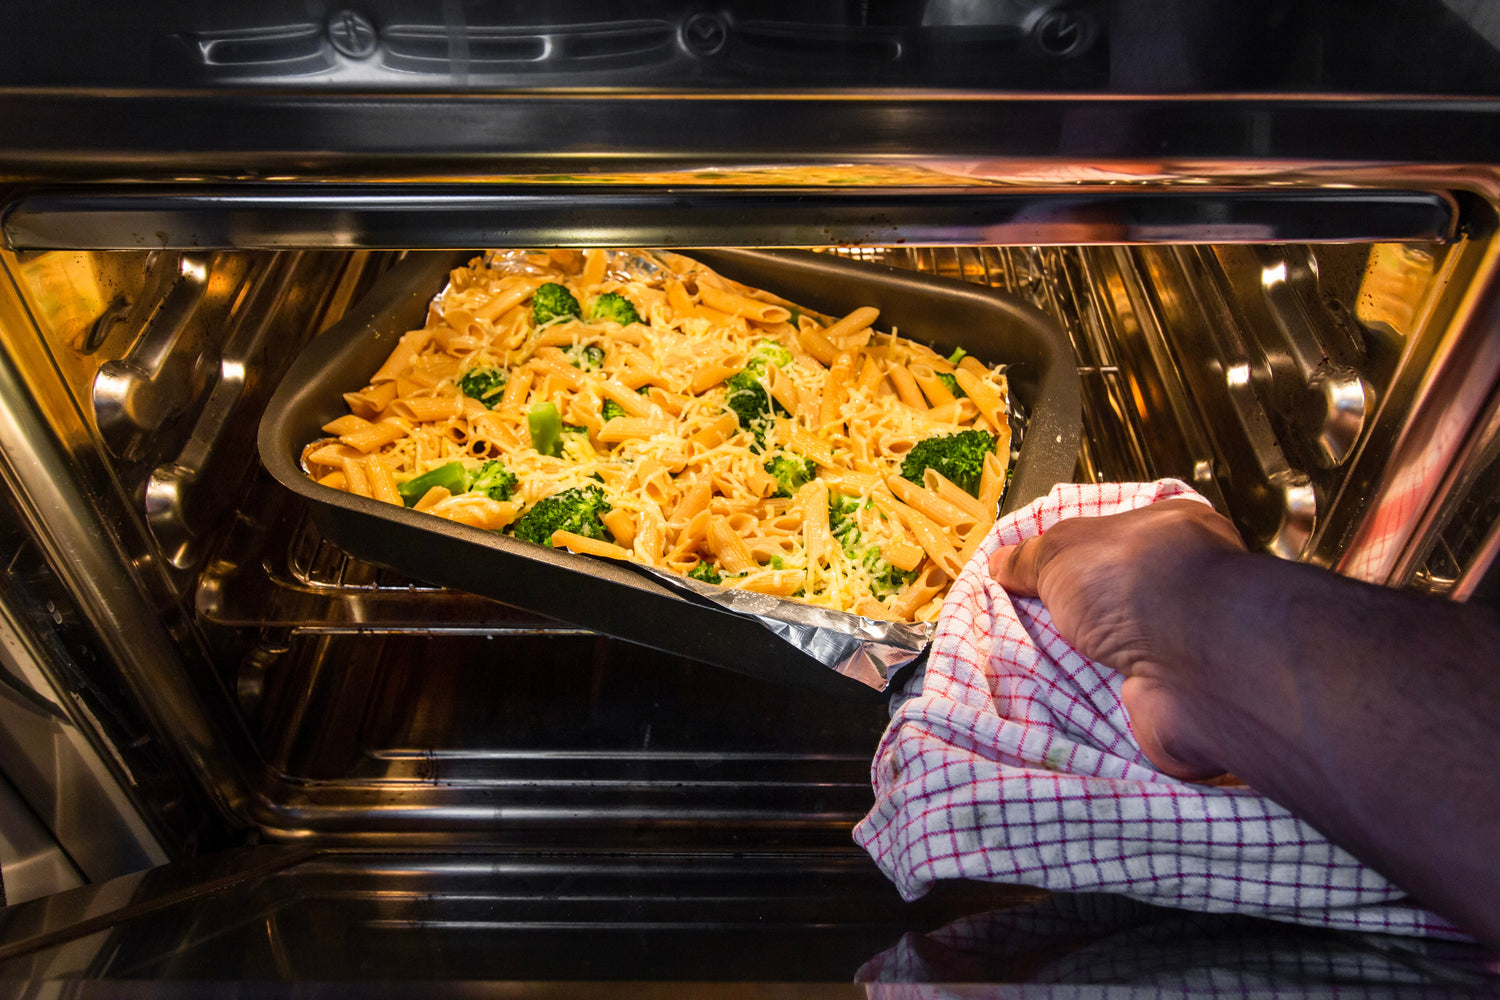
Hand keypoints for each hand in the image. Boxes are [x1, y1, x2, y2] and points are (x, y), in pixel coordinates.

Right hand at [988, 499, 1245, 779]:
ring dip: (1074, 666)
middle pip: (1110, 602)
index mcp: (1171, 534)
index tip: (1032, 575)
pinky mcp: (1171, 698)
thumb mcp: (1063, 551)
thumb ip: (1031, 557)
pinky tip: (1047, 704)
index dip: (1074, 556)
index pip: (1119, 538)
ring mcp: (1181, 647)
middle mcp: (1183, 589)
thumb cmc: (1135, 582)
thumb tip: (1001, 563)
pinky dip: (1085, 707)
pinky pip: (1116, 702)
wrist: (1187, 664)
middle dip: (1068, 617)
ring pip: (1113, 655)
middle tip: (1020, 625)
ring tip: (1020, 667)